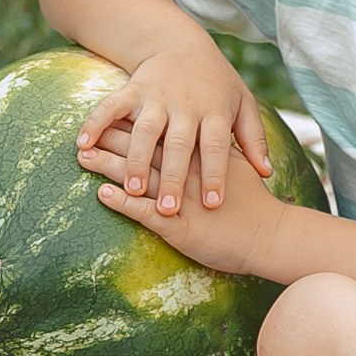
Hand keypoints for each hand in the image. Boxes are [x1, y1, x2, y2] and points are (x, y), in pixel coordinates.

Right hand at [74, 49, 274, 216]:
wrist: (181, 43)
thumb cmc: (216, 82)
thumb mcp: (242, 103)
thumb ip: (253, 138)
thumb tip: (266, 172)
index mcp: (214, 110)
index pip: (216, 145)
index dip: (214, 174)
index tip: (213, 204)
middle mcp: (185, 104)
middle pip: (178, 143)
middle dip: (172, 176)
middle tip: (168, 209)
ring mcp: (156, 96)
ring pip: (144, 130)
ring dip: (136, 159)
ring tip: (131, 190)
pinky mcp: (131, 90)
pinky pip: (111, 106)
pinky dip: (96, 124)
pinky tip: (82, 145)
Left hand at [80, 129, 287, 275]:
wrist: (272, 237)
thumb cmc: (255, 206)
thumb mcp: (241, 168)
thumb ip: (226, 149)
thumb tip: (212, 138)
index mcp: (201, 155)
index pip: (163, 134)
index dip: (135, 125)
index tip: (112, 118)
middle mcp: (188, 171)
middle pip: (145, 149)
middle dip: (113, 140)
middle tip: (86, 133)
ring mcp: (182, 198)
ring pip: (140, 176)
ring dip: (109, 167)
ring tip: (83, 158)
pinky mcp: (178, 225)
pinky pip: (145, 211)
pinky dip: (123, 202)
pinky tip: (102, 195)